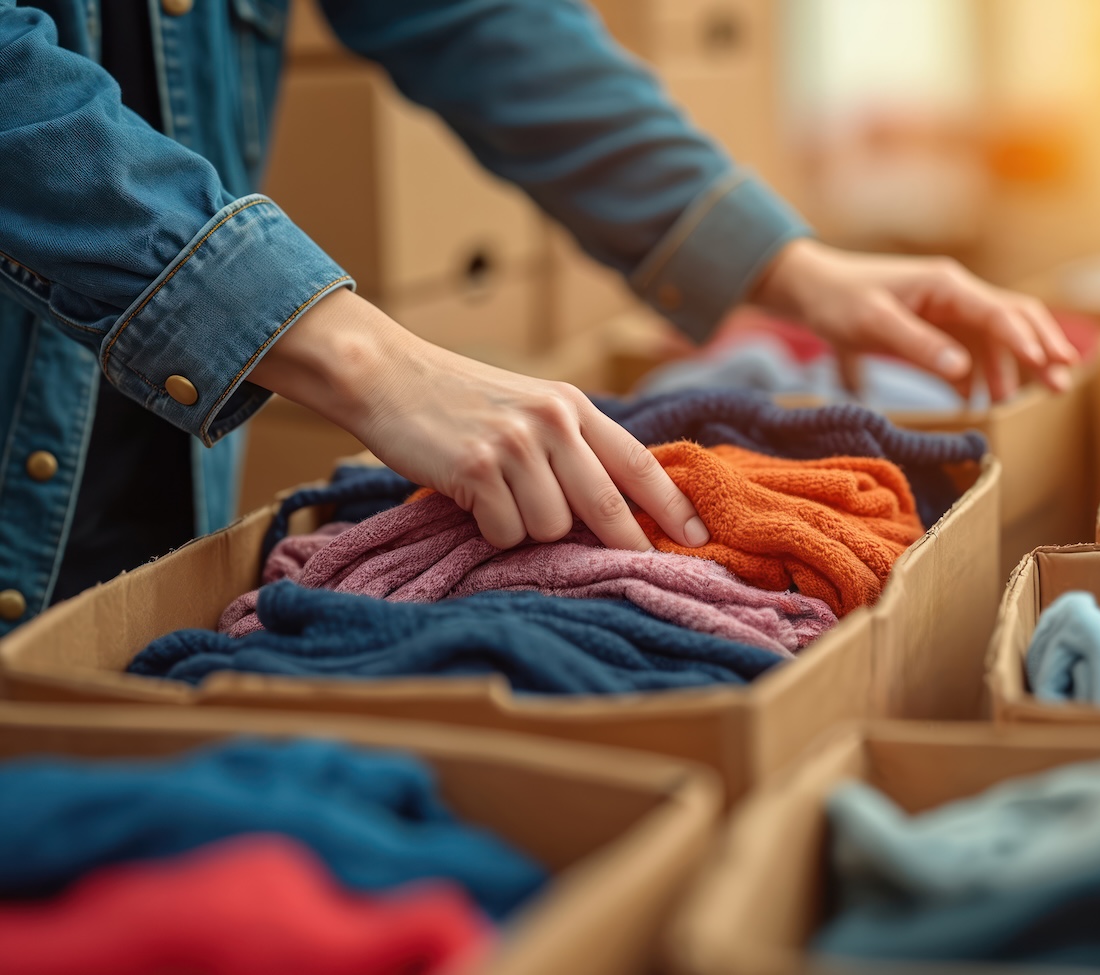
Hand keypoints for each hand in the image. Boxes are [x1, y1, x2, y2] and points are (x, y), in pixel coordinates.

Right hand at [250, 289, 708, 551]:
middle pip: (607, 507)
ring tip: (502, 500)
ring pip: (552, 528)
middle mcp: (553, 421)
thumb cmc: (462, 400)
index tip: (701, 538)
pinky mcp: (478, 468)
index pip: (639, 462)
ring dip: (530, 530)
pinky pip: (507, 532)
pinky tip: (474, 500)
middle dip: (624, 545)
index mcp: (573, 405)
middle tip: (635, 568)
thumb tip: (619, 507)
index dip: (673, 506)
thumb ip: (573, 443)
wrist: (388, 376)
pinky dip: (493, 531)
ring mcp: (516, 444)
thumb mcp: (531, 405)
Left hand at [748, 238, 1078, 400]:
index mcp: (947, 285)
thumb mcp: (874, 324)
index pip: (1001, 312)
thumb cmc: (838, 301)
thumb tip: (961, 370)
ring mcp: (948, 310)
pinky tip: (977, 404)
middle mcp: (956, 293)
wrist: (810, 290)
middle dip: (1040, 350)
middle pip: (1014, 318)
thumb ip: (918, 346)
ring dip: (1012, 368)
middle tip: (1061, 385)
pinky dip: (980, 376)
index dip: (1028, 342)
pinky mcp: (935, 328)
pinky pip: (970, 352)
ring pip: (996, 338)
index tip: (1050, 368)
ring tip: (1021, 404)